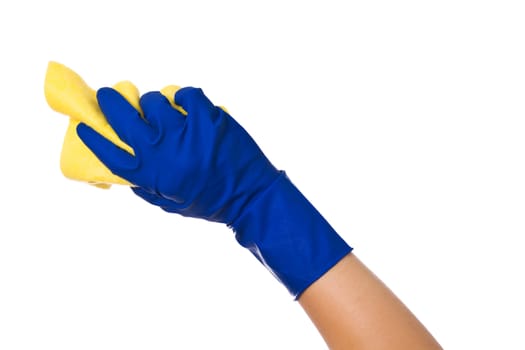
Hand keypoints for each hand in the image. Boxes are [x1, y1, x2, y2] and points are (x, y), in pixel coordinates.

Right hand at [77, 87, 279, 223]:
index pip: (109, 153)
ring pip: (154, 100)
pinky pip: (185, 93)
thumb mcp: (171, 204)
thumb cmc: (210, 202)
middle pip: (123, 117)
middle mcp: (162, 150)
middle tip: (109, 93)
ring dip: (155, 103)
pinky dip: (185, 97)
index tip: (84, 125)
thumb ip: (146, 185)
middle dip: (110, 101)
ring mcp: (184, 131)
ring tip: (165, 110)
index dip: (93, 137)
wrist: (250, 195)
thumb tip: (125, 169)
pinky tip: (188, 106)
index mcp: (151, 174)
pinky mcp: (207, 117)